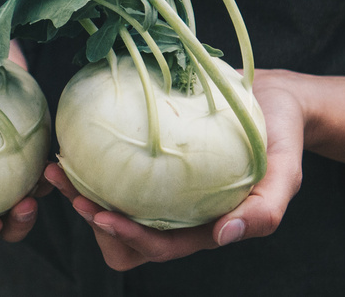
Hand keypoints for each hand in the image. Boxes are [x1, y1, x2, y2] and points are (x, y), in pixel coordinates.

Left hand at [46, 69, 307, 270]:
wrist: (274, 98)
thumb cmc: (281, 135)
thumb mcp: (286, 170)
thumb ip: (266, 208)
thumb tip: (227, 236)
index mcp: (204, 226)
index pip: (158, 246)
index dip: (127, 238)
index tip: (101, 214)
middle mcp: (176, 215)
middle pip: (123, 241)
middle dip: (94, 222)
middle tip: (71, 193)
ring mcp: (159, 191)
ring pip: (110, 211)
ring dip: (81, 197)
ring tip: (58, 172)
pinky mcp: (146, 165)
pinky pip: (110, 177)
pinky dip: (88, 171)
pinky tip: (71, 148)